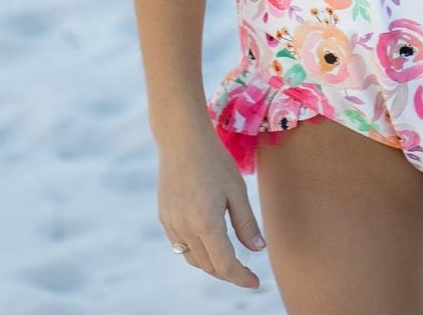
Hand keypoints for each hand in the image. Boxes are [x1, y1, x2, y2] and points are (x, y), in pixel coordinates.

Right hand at [157, 123, 266, 288]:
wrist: (182, 139)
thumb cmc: (214, 160)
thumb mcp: (237, 190)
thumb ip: (247, 223)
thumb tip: (258, 250)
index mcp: (206, 223)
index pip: (225, 265)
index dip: (241, 278)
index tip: (255, 282)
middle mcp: (185, 229)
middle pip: (209, 266)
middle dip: (228, 272)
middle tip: (247, 270)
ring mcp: (171, 224)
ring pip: (193, 259)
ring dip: (211, 263)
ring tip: (229, 257)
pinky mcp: (164, 217)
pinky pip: (181, 245)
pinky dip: (196, 250)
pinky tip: (208, 240)